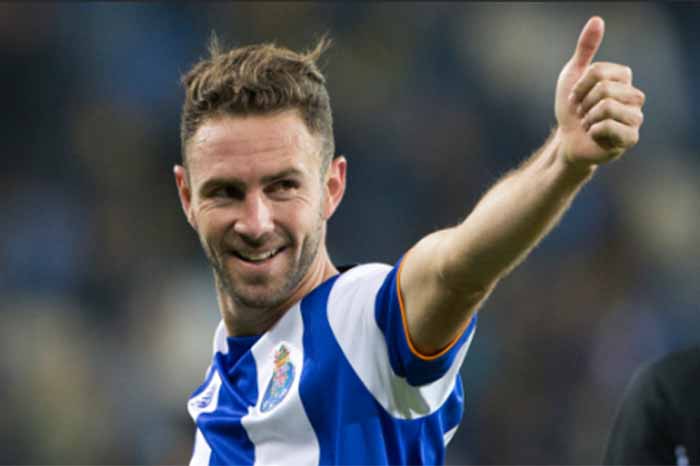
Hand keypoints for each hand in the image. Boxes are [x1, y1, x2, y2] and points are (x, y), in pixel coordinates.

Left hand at [555, 16, 644, 168]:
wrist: (567, 140)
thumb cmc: (572, 109)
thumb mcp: (573, 75)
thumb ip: (585, 48)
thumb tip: (597, 20)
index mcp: (624, 78)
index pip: (599, 72)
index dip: (580, 86)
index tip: (577, 97)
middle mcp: (635, 96)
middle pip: (604, 89)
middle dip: (583, 103)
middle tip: (583, 113)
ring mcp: (636, 118)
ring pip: (607, 107)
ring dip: (587, 118)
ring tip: (588, 124)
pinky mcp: (631, 138)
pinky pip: (609, 127)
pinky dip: (593, 131)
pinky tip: (595, 136)